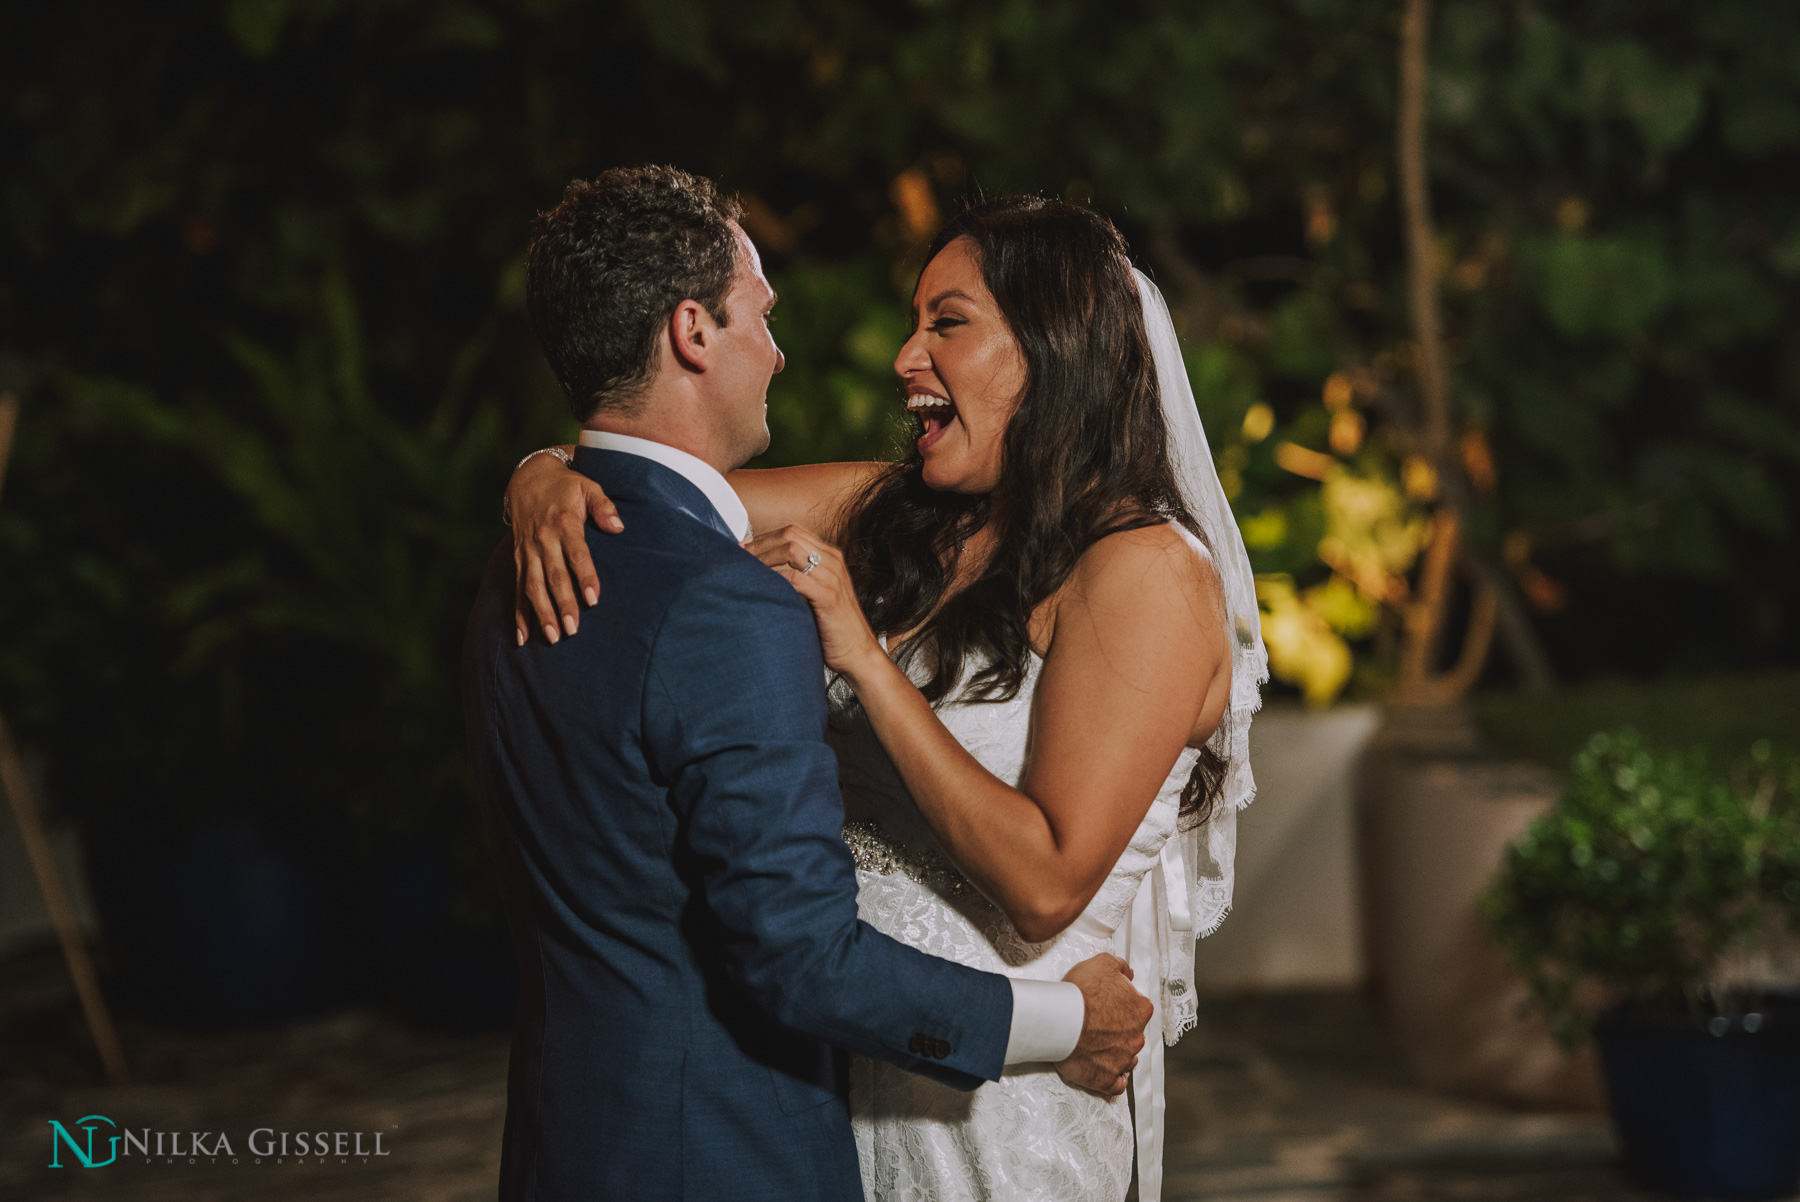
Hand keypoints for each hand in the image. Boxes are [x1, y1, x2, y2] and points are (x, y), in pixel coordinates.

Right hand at [509, 449, 622, 644]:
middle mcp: (543, 540)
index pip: (576, 554)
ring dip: (541, 613)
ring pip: (532, 587)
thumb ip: (604, 506)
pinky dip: (519, 614)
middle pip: (553, 576)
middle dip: (561, 604)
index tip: (593, 599)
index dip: (585, 576)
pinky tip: (523, 637)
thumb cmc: (567, 487)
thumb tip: (618, 527)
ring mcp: (528, 552)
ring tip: (551, 637)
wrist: (529, 478)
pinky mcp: (519, 560)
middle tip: (572, 629)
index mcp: (564, 524)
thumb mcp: (588, 487)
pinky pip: (517, 589)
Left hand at [744, 525, 883, 676]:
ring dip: (763, 557)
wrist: (857, 653)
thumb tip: (762, 571)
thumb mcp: (817, 593)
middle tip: (738, 557)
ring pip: (790, 549)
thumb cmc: (832, 628)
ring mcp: (832, 576)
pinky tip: (760, 587)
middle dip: (759, 544)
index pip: (793, 531)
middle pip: (789, 535)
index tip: (743, 548)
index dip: (764, 537)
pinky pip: (794, 577)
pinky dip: (773, 578)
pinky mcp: (828, 595)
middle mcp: (832, 561)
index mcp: (830, 556)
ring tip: (745, 569)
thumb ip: (798, 578)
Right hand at [1054, 954, 1150, 1097]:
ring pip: (1126, 1058)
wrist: (1059, 1020)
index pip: (1138, 1007)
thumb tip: (1127, 973)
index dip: (1122, 1005)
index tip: (1107, 1005)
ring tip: (1095, 1046)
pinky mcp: (1107, 1080)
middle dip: (1119, 1030)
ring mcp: (1123, 1060)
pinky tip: (1103, 1071)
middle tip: (1097, 1024)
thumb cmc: (1080, 992)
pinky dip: (1111, 1079)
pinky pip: (1116, 1085)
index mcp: (1140, 1010)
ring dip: (1115, 1053)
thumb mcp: (1103, 963)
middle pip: (1132, 1034)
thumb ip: (1120, 967)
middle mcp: (1136, 1037)